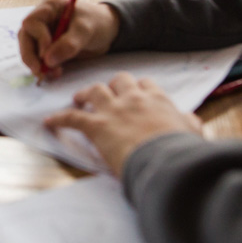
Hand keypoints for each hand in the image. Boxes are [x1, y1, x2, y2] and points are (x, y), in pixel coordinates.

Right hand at [18, 0, 120, 80]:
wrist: (107, 31)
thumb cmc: (97, 22)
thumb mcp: (86, 30)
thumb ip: (69, 44)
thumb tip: (48, 60)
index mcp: (49, 6)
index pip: (31, 22)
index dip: (37, 39)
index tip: (47, 56)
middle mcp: (42, 18)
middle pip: (25, 37)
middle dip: (31, 56)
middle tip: (41, 71)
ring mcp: (42, 33)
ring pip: (29, 49)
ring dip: (37, 64)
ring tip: (52, 74)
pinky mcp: (47, 46)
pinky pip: (38, 58)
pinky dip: (44, 68)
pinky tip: (55, 73)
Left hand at [45, 73, 202, 175]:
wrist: (167, 162)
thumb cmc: (181, 150)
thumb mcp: (191, 133)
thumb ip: (189, 123)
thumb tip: (192, 120)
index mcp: (158, 100)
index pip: (145, 84)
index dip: (137, 87)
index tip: (133, 93)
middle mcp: (134, 99)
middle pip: (119, 80)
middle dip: (111, 85)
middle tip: (104, 94)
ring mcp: (114, 111)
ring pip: (95, 91)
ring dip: (85, 94)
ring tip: (78, 99)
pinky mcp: (97, 126)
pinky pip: (73, 118)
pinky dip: (59, 119)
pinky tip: (49, 121)